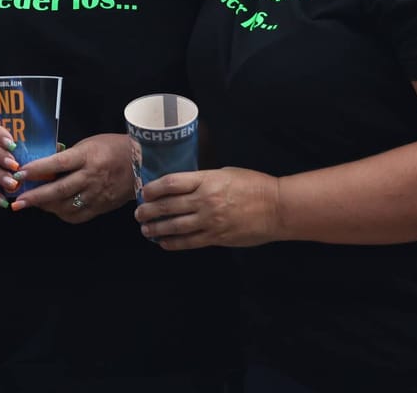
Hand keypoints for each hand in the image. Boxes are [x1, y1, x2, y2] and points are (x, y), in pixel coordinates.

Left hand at [9, 132, 138, 221]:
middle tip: (17, 201)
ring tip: (30, 203)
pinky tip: (52, 209)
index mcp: (87, 157)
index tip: (19, 173)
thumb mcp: (88, 144)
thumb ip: (67, 156)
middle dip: (35, 197)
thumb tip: (42, 167)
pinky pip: (77, 215)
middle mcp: (92, 177)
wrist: (143, 163)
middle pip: (59, 190)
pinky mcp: (102, 207)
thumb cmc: (112, 148)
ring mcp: (98, 194)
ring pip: (66, 206)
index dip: (37, 170)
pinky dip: (62, 213)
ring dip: (45, 206)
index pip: (58, 164)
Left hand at [134, 168, 284, 249]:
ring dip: (156, 228)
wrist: (277, 208)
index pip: (171, 183)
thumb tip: (182, 186)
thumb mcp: (225, 173)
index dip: (152, 188)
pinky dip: (174, 243)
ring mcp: (210, 220)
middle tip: (138, 213)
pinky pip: (190, 242)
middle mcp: (205, 200)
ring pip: (175, 226)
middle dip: (149, 210)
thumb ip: (203, 180)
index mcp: (207, 180)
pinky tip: (164, 243)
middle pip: (168, 206)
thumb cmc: (253, 185)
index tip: (143, 192)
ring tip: (145, 229)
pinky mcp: (217, 237)